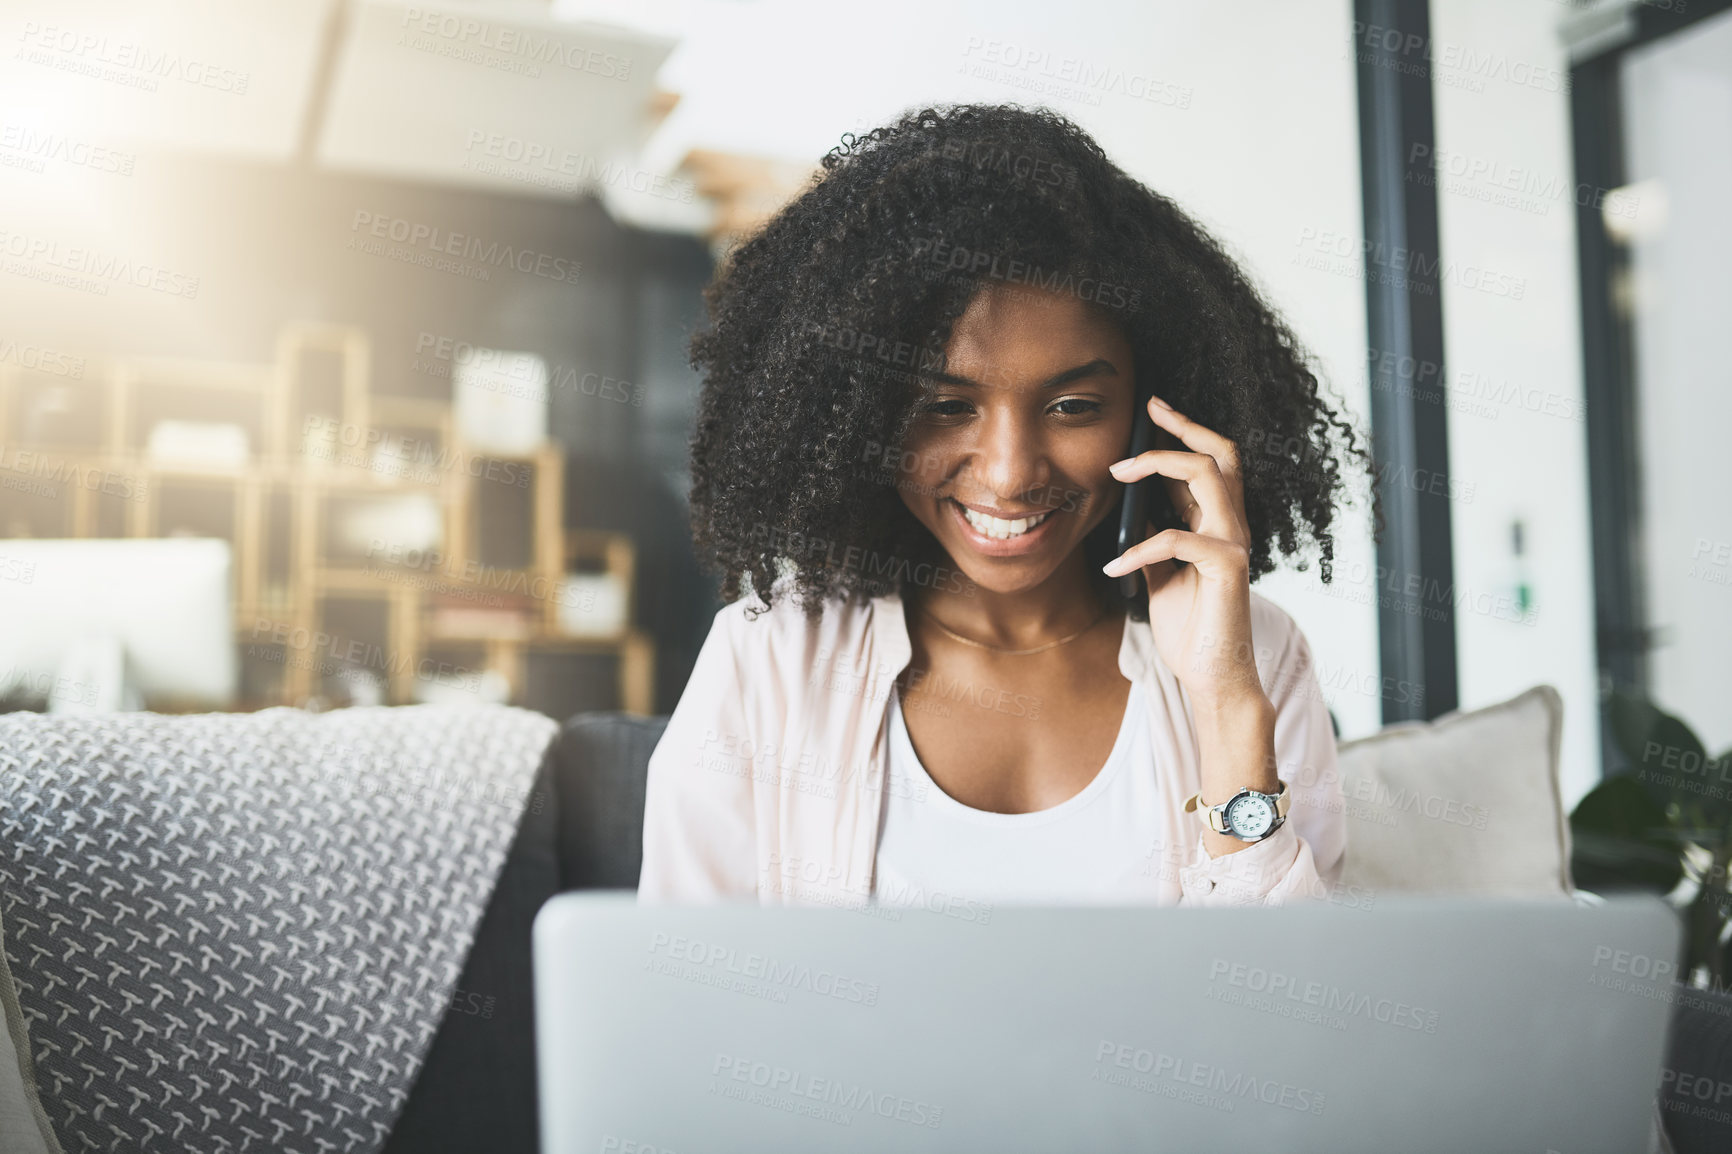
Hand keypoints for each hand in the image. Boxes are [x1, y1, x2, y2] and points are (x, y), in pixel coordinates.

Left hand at [1101, 394, 1267, 716]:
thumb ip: (1152, 538)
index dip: (1182, 430)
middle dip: (1182, 427)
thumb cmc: (1189, 627)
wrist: (1212, 676)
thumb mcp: (1160, 574)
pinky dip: (1138, 548)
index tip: (1152, 408)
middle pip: (1220, 453)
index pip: (1208, 462)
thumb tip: (1129, 506)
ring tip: (1117, 475)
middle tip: (1145, 414)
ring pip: (1208, 476)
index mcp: (1217, 524)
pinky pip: (1179, 539)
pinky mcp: (1228, 568)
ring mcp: (1235, 544)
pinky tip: (1113, 568)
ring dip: (1158, 466)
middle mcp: (1232, 526)